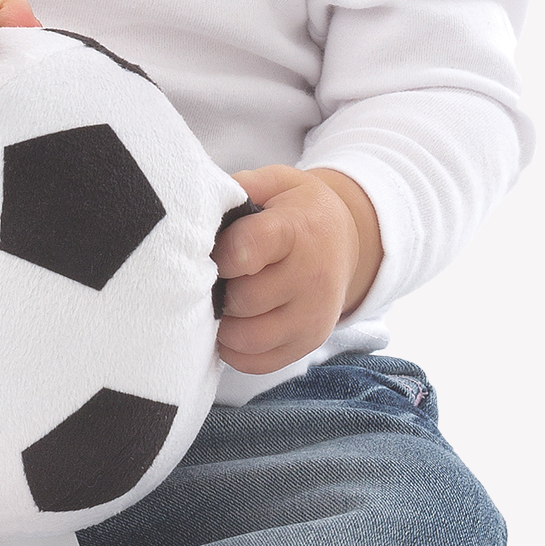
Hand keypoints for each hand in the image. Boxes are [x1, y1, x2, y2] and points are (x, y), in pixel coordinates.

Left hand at [210, 166, 382, 374]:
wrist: (345, 241)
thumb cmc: (298, 211)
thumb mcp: (276, 182)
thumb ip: (238, 187)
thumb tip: (199, 205)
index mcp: (298, 231)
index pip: (245, 251)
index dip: (218, 255)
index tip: (212, 251)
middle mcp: (312, 278)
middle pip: (243, 299)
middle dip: (218, 290)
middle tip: (214, 278)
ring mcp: (313, 316)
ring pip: (248, 338)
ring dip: (224, 324)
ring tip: (221, 302)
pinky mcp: (308, 343)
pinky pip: (258, 363)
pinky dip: (235, 350)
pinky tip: (233, 325)